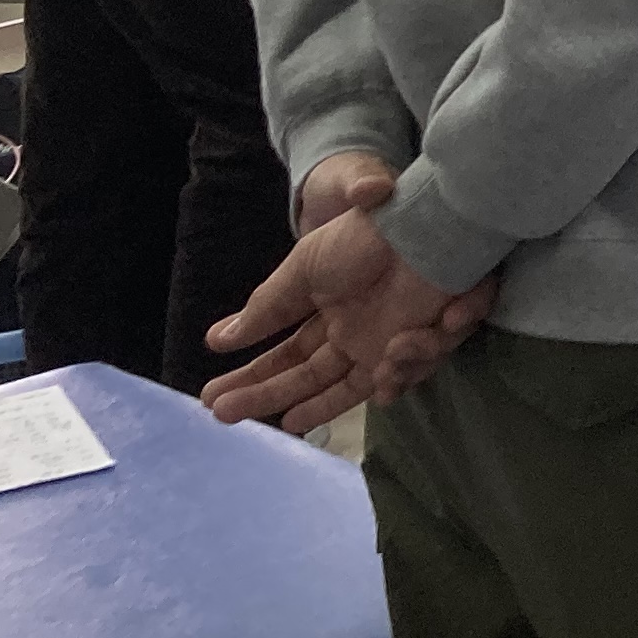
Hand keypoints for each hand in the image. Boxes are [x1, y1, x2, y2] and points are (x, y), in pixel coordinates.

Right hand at [199, 157, 499, 434]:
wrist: (421, 223)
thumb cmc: (363, 238)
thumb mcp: (303, 269)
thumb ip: (267, 307)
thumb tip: (218, 340)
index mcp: (328, 314)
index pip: (286, 356)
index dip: (253, 378)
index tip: (212, 399)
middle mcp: (356, 334)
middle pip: (309, 379)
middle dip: (267, 397)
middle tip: (223, 414)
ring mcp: (388, 340)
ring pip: (358, 387)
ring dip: (342, 390)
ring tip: (357, 364)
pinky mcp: (425, 342)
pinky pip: (410, 372)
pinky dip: (403, 370)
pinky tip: (393, 356)